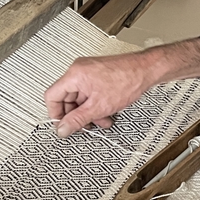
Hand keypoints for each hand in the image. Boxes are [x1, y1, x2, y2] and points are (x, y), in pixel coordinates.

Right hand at [44, 39, 199, 137]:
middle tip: (85, 127)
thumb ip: (78, 120)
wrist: (146, 70)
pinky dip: (95, 106)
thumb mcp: (99, 107)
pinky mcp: (98, 76)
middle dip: (77, 115)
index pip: (52, 96)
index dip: (56, 114)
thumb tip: (63, 129)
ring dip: (88, 113)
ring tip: (101, 121)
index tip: (63, 126)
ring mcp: (89, 73)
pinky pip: (89, 94)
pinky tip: (106, 114)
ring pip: (80, 99)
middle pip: (66, 99)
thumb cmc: (127, 80)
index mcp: (74, 75)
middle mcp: (79, 71)